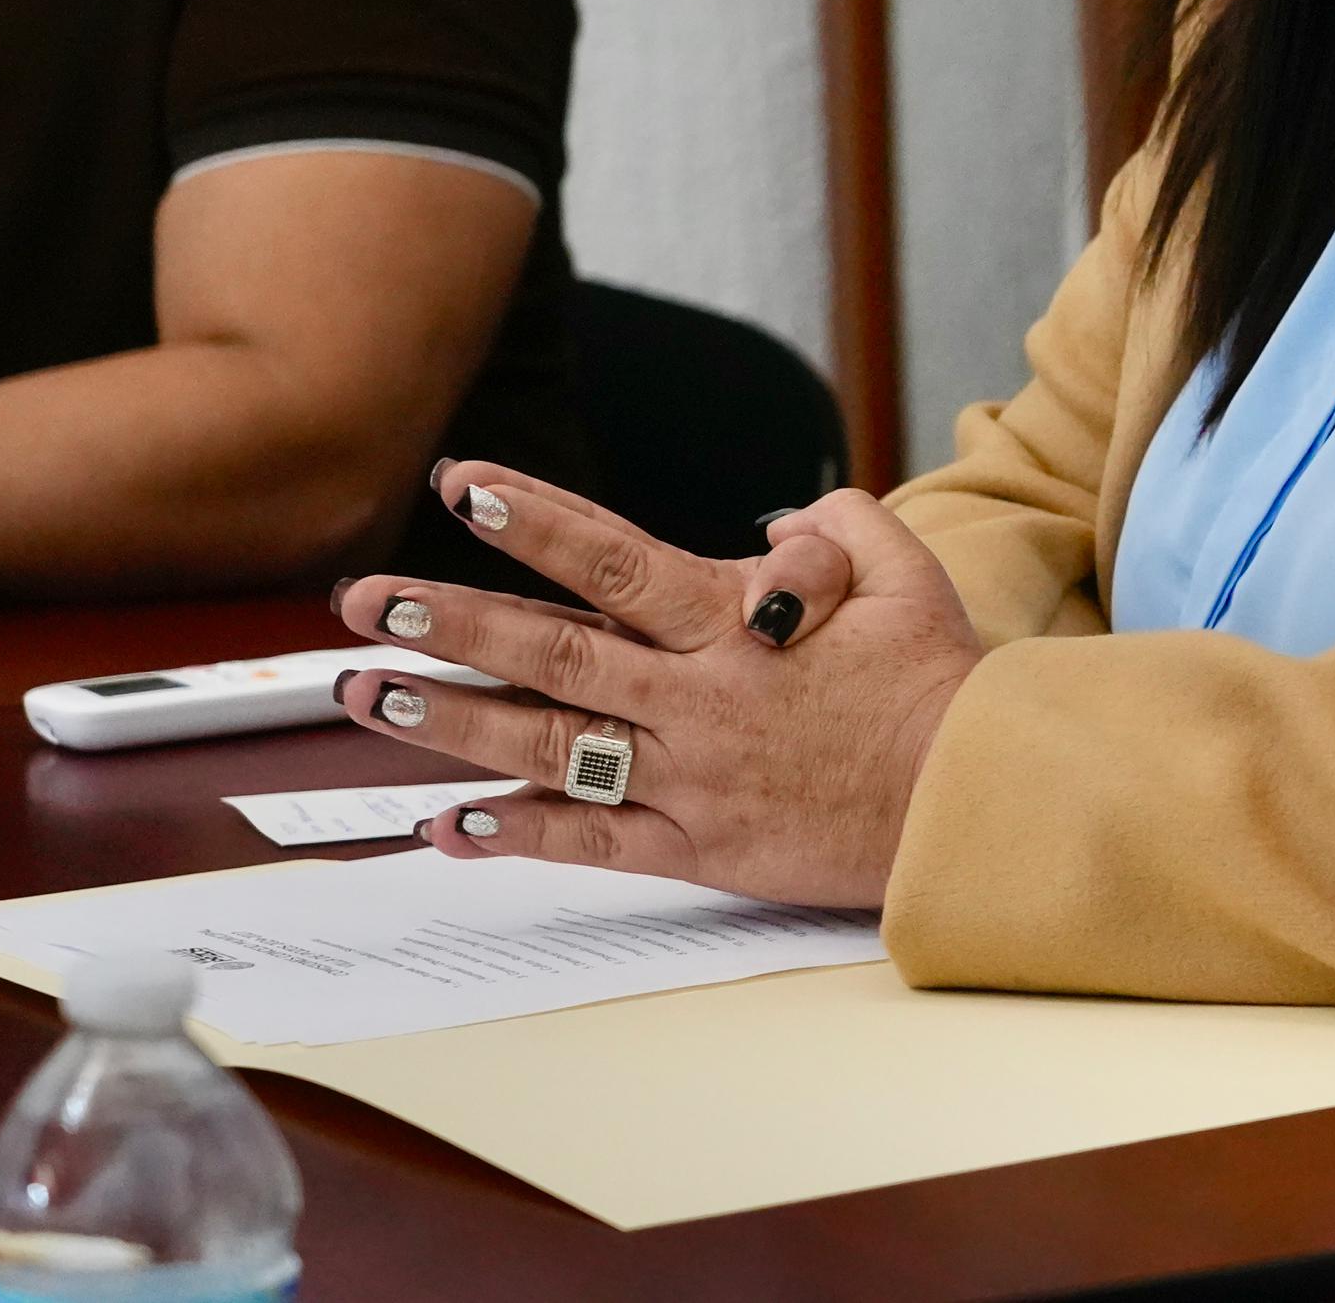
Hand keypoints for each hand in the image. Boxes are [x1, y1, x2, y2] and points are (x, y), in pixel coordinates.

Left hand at [325, 461, 985, 908]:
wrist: (968, 800)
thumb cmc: (938, 684)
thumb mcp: (903, 573)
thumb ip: (833, 529)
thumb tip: (772, 525)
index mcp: (736, 626)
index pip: (612, 560)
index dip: (532, 519)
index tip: (459, 485)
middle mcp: (696, 699)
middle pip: (551, 650)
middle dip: (447, 621)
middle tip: (365, 599)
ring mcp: (688, 778)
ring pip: (547, 745)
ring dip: (449, 720)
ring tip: (367, 694)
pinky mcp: (696, 848)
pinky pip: (588, 842)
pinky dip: (514, 834)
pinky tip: (446, 825)